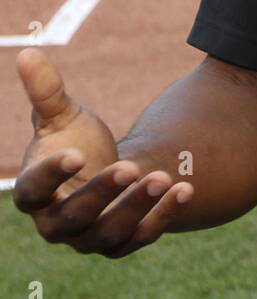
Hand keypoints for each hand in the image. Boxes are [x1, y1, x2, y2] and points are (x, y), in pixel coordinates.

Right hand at [11, 47, 191, 257]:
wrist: (105, 172)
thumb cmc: (76, 141)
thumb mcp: (63, 116)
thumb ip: (46, 91)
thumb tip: (27, 52)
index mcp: (33, 193)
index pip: (33, 190)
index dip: (51, 174)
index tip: (76, 154)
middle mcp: (55, 224)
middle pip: (75, 215)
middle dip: (104, 192)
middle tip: (133, 166)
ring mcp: (88, 239)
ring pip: (110, 231)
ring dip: (138, 207)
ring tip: (165, 177)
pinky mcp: (119, 245)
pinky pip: (140, 237)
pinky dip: (163, 217)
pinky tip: (186, 191)